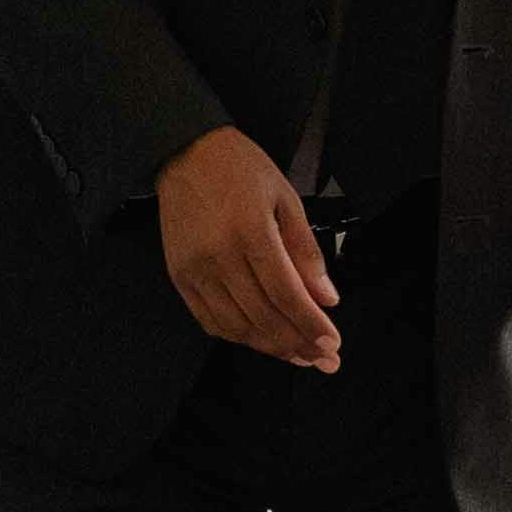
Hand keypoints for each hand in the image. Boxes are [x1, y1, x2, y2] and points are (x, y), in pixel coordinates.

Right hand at [156, 127, 339, 369]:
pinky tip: (260, 339)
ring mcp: (195, 269)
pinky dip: (237, 336)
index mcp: (250, 232)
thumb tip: (326, 297)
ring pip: (236, 326)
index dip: (311, 325)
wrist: (187, 152)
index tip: (332, 343)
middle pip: (263, 317)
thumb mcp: (286, 199)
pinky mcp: (180, 276)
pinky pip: (209, 320)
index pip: (286, 294)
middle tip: (323, 358)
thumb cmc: (238, 169)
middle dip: (298, 344)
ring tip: (297, 354)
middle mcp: (219, 256)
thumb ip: (306, 251)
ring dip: (270, 347)